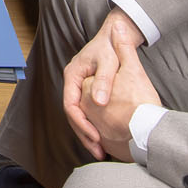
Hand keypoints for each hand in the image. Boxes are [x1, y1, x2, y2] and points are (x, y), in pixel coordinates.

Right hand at [61, 8, 147, 159]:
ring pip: (79, 116)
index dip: (81, 123)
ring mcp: (79, 88)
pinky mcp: (88, 92)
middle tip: (97, 151)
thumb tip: (99, 102)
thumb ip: (104, 81)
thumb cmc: (111, 47)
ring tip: (101, 151)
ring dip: (88, 133)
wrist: (117, 36)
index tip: (94, 136)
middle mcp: (72, 83)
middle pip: (72, 114)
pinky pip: (87, 113)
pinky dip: (94, 126)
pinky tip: (104, 138)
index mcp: (73, 75)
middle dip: (84, 134)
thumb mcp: (109, 62)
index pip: (70, 104)